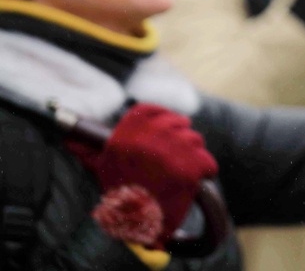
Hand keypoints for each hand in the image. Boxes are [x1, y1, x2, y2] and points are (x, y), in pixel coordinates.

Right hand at [68, 103, 217, 247]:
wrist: (134, 221)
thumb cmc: (119, 194)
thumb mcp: (104, 168)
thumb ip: (90, 152)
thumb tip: (69, 141)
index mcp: (130, 132)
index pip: (152, 110)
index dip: (160, 119)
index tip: (160, 132)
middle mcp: (153, 136)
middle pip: (179, 124)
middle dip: (178, 138)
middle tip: (171, 157)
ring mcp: (175, 149)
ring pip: (195, 140)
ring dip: (192, 153)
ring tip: (180, 170)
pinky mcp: (193, 166)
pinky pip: (208, 161)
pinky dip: (205, 170)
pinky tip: (195, 178)